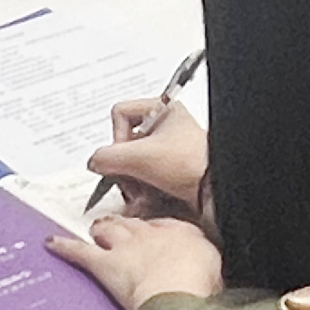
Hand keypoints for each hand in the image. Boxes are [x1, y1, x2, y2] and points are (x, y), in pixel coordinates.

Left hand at [47, 214, 221, 309]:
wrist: (178, 290)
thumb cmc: (200, 282)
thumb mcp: (216, 269)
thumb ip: (208, 265)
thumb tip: (211, 272)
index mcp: (180, 232)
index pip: (165, 224)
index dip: (156, 228)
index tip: (155, 232)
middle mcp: (150, 233)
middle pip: (133, 222)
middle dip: (125, 223)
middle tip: (122, 224)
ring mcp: (124, 246)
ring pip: (107, 230)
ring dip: (101, 229)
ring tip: (95, 228)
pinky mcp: (103, 263)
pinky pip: (79, 251)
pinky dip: (63, 247)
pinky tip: (52, 243)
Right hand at [87, 98, 208, 217]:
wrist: (214, 190)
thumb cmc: (191, 163)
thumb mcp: (140, 156)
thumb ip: (107, 157)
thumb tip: (95, 162)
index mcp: (161, 109)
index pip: (119, 113)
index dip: (117, 136)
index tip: (126, 152)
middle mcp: (163, 127)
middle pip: (123, 143)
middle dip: (124, 167)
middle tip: (129, 179)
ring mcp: (166, 150)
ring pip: (132, 164)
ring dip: (131, 182)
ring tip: (140, 193)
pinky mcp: (169, 171)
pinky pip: (143, 178)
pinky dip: (141, 191)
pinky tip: (146, 200)